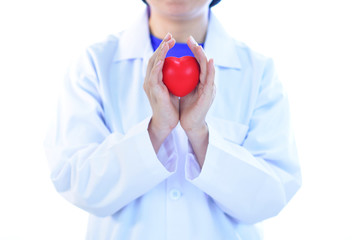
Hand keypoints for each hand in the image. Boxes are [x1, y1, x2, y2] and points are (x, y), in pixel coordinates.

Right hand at [144, 33, 176, 152]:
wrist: (166, 122)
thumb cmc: (171, 108)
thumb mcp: (173, 90)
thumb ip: (174, 80)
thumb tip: (182, 70)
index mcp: (154, 80)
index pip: (158, 60)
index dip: (164, 49)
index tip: (172, 40)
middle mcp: (149, 80)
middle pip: (154, 58)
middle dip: (161, 46)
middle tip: (170, 36)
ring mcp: (149, 84)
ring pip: (153, 63)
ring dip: (160, 51)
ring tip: (167, 42)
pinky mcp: (152, 89)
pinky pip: (154, 73)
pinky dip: (159, 63)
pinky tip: (165, 56)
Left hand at [179, 36, 215, 166]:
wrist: (190, 124)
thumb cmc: (186, 108)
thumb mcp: (184, 90)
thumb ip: (182, 80)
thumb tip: (173, 68)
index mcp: (201, 81)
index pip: (197, 62)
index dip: (193, 51)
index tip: (186, 41)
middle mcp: (207, 82)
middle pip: (203, 62)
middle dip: (198, 49)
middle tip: (191, 39)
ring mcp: (210, 88)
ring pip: (208, 69)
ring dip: (204, 56)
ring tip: (198, 46)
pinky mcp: (209, 95)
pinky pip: (210, 80)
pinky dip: (210, 69)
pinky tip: (209, 60)